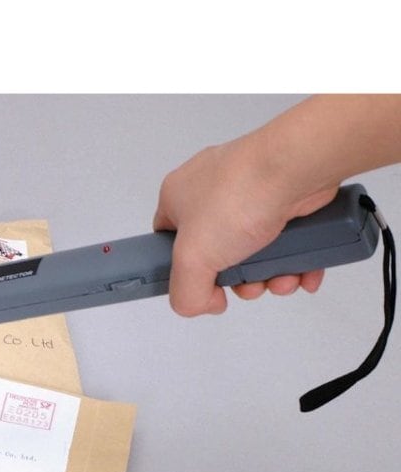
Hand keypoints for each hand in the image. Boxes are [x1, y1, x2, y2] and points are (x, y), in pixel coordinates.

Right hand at [154, 138, 336, 315]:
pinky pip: (286, 239)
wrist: (297, 167)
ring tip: (281, 280)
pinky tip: (301, 273)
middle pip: (217, 253)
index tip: (204, 285)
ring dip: (268, 276)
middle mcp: (212, 190)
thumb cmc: (237, 200)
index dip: (184, 269)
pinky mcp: (286, 194)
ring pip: (255, 250)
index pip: (169, 241)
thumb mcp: (191, 261)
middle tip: (249, 287)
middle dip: (238, 280)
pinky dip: (294, 261)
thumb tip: (207, 303)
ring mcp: (251, 191)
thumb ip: (186, 294)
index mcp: (178, 196)